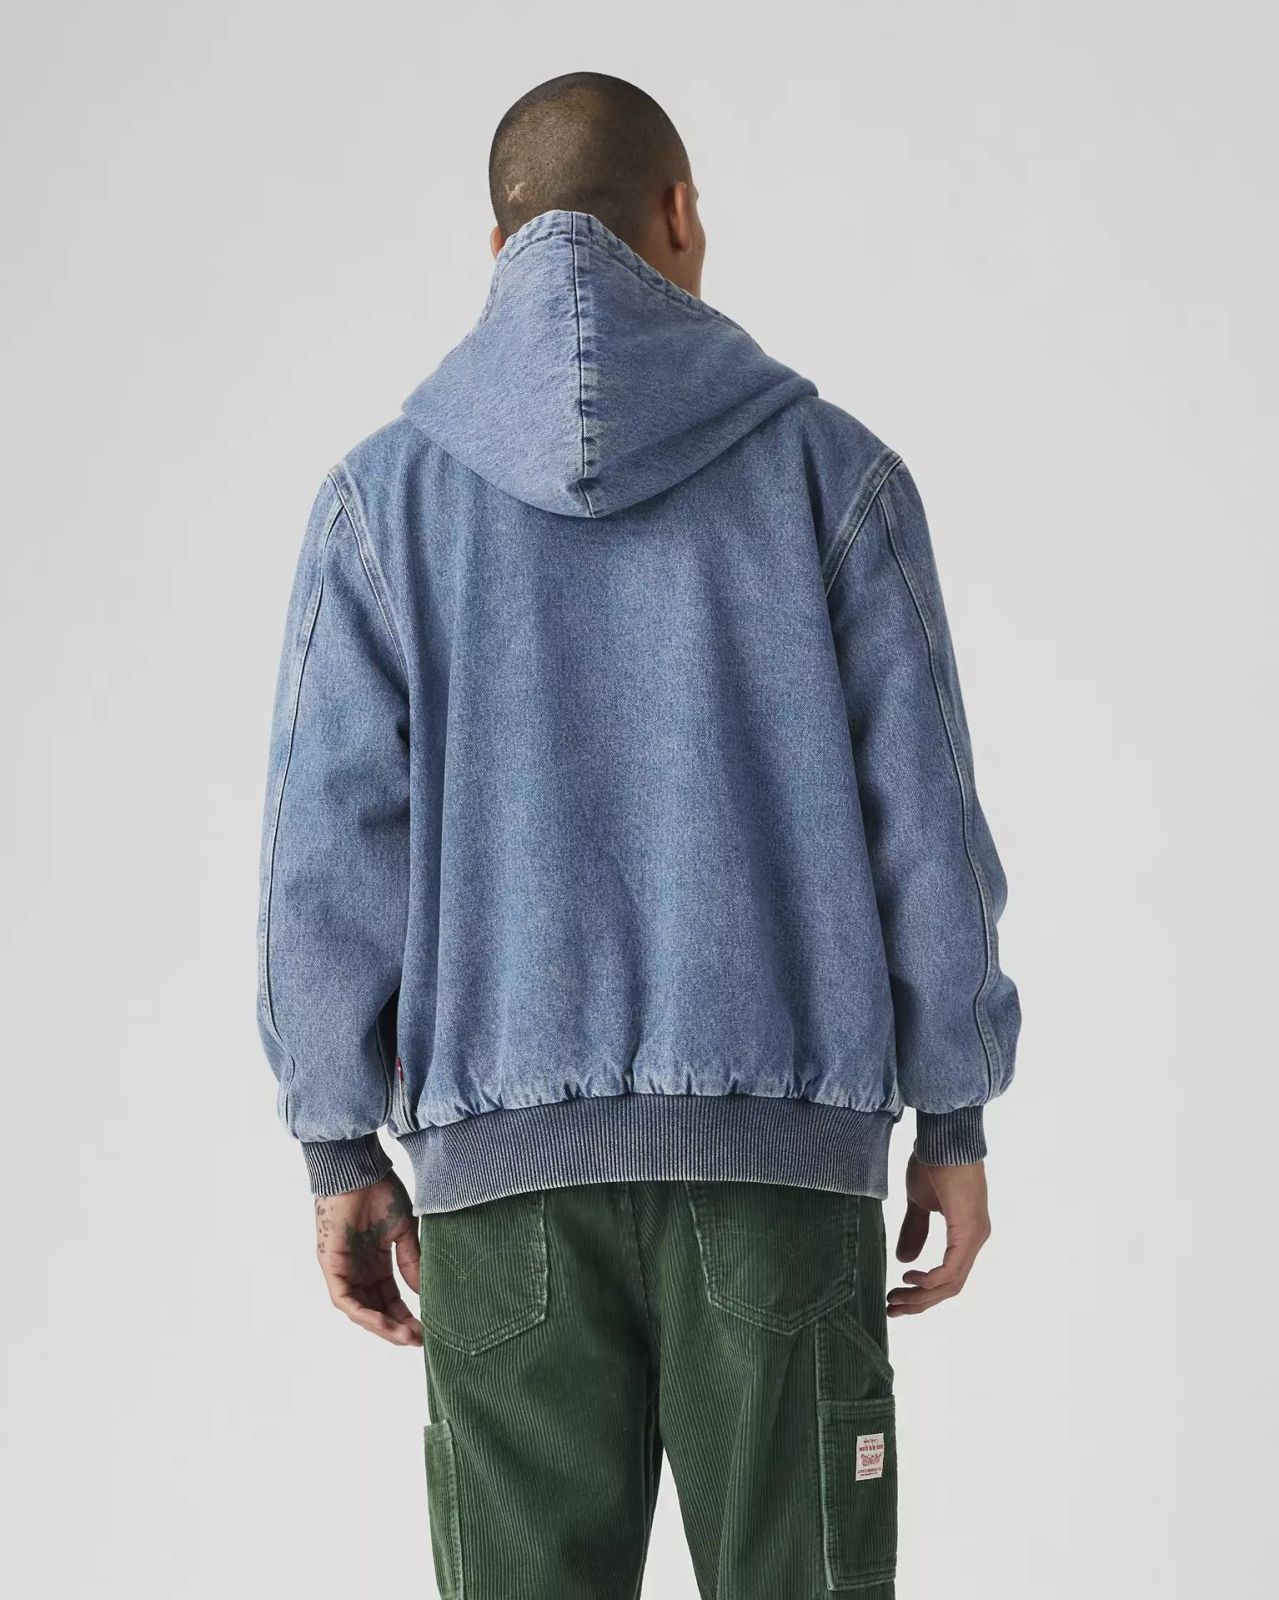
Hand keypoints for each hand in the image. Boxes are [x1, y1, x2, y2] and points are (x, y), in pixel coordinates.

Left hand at [314, 1173, 422, 1345]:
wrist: (360, 1171)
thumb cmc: (380, 1192)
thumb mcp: (404, 1232)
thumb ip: (411, 1262)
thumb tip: (424, 1293)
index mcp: (376, 1263)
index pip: (391, 1299)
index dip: (408, 1316)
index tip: (428, 1330)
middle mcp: (359, 1272)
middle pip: (377, 1310)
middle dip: (397, 1328)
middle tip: (420, 1341)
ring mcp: (344, 1271)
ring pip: (361, 1310)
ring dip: (382, 1326)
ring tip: (406, 1337)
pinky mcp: (332, 1267)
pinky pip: (345, 1299)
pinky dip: (364, 1313)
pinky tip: (383, 1322)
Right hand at [888, 1154, 990, 1316]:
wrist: (944, 1138)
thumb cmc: (934, 1162)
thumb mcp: (919, 1203)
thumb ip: (915, 1230)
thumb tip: (904, 1261)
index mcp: (965, 1234)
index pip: (948, 1275)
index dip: (923, 1292)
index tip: (896, 1297)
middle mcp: (975, 1239)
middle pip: (950, 1286)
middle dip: (919, 1302)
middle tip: (892, 1308)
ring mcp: (974, 1236)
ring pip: (951, 1282)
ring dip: (921, 1296)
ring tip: (894, 1298)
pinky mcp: (968, 1231)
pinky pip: (951, 1269)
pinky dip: (930, 1279)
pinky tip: (911, 1278)